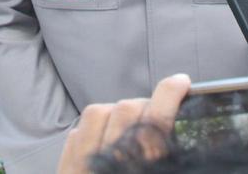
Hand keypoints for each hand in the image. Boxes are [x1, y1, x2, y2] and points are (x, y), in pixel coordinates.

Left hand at [57, 74, 190, 173]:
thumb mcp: (157, 169)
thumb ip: (161, 149)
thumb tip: (168, 123)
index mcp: (142, 161)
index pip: (156, 117)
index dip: (170, 93)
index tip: (181, 82)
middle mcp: (111, 160)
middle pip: (128, 108)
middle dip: (143, 105)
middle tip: (154, 116)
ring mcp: (84, 161)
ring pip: (98, 111)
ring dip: (114, 114)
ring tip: (125, 130)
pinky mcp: (67, 166)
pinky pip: (78, 131)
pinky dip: (92, 131)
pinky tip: (102, 143)